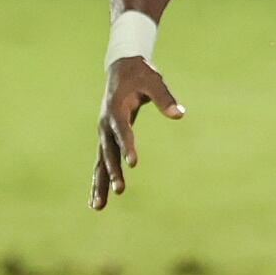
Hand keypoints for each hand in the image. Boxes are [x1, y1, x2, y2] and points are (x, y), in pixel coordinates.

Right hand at [90, 56, 184, 209]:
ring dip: (100, 183)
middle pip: (108, 151)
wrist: (121, 68)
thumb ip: (165, 98)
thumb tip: (179, 115)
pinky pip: (100, 163)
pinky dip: (98, 180)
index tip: (133, 163)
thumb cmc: (140, 74)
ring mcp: (103, 134)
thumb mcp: (154, 81)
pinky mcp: (105, 139)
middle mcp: (105, 125)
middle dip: (113, 171)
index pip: (121, 131)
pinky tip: (96, 200)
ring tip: (98, 207)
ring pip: (100, 162)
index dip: (127, 146)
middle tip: (120, 189)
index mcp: (116, 110)